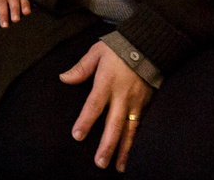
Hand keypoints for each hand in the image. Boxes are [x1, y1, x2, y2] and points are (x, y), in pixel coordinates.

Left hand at [59, 40, 152, 171]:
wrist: (149, 46)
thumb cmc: (119, 47)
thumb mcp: (97, 52)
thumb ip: (81, 68)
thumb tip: (63, 78)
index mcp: (107, 82)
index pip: (94, 105)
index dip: (86, 121)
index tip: (77, 136)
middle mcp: (122, 95)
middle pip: (114, 124)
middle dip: (107, 145)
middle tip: (99, 162)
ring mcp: (136, 102)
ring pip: (129, 130)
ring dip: (123, 150)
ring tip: (117, 167)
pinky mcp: (146, 104)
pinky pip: (140, 126)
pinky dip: (136, 142)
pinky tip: (132, 155)